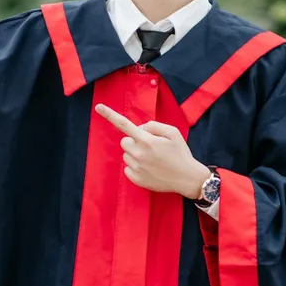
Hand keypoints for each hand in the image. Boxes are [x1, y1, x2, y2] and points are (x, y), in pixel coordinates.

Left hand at [95, 104, 210, 197]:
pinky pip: (127, 168)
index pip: (124, 124)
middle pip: (125, 141)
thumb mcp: (172, 132)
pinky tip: (149, 168)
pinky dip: (135, 166)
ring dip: (135, 154)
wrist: (187, 178)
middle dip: (134, 141)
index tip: (98, 107)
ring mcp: (136, 168)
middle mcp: (138, 153)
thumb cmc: (180, 153)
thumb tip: (140, 129)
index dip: (110, 115)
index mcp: (147, 140)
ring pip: (126, 155)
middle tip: (149, 146)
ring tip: (152, 159)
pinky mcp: (136, 179)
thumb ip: (153, 126)